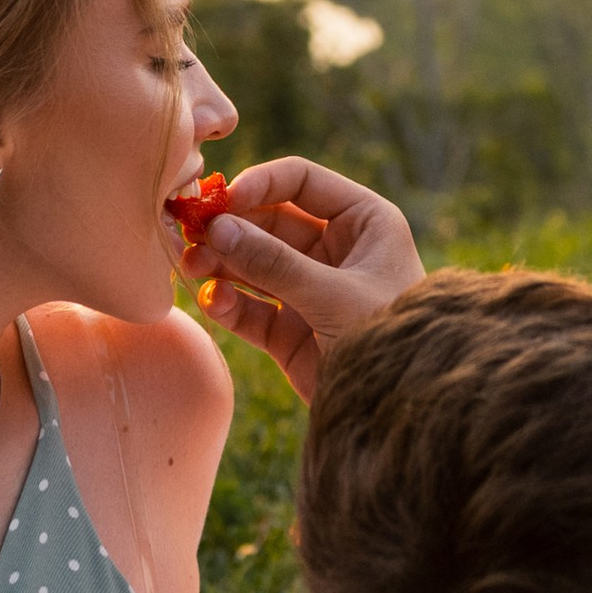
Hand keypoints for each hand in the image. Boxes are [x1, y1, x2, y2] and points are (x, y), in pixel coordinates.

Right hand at [189, 159, 423, 401]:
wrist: (399, 410)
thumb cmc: (386, 338)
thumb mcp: (334, 294)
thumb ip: (274, 263)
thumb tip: (217, 228)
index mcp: (363, 222)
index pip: (302, 182)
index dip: (260, 184)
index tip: (221, 199)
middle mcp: (335, 249)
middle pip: (269, 221)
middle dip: (231, 227)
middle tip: (192, 235)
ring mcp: (310, 289)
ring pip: (254, 264)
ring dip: (221, 263)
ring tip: (191, 267)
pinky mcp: (291, 330)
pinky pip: (252, 307)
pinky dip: (230, 304)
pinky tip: (216, 302)